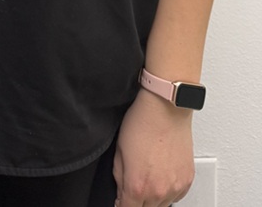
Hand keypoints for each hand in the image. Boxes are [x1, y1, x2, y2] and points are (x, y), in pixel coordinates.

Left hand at [113, 89, 194, 205]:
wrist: (166, 109)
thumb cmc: (142, 123)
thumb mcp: (119, 150)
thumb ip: (119, 177)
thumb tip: (121, 191)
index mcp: (137, 186)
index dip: (121, 205)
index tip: (121, 200)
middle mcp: (158, 191)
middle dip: (137, 202)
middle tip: (133, 185)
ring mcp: (175, 188)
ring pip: (162, 205)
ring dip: (153, 198)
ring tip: (148, 175)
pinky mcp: (187, 181)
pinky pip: (176, 196)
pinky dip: (168, 191)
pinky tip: (161, 174)